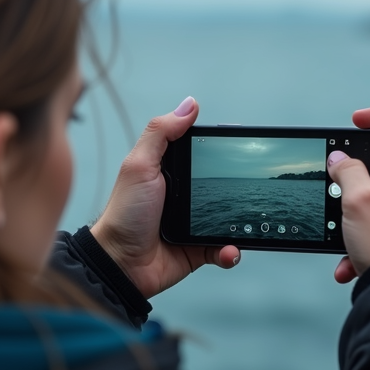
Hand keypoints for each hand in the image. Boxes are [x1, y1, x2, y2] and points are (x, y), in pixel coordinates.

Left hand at [90, 96, 240, 297]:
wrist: (119, 264)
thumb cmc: (124, 213)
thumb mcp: (139, 165)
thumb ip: (161, 133)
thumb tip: (190, 104)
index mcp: (170, 171)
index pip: (202, 153)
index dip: (220, 149)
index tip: (239, 145)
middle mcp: (184, 195)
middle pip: (222, 184)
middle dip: (237, 189)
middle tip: (250, 189)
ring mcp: (192, 222)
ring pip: (227, 219)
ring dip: (238, 224)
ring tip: (244, 225)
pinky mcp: (197, 249)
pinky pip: (222, 248)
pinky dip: (230, 251)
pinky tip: (230, 250)